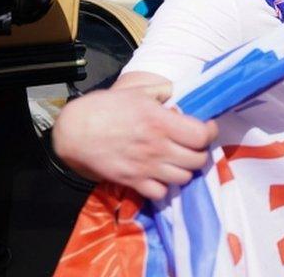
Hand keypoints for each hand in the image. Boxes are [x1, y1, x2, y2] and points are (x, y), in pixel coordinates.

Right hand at [52, 83, 218, 199]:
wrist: (74, 131)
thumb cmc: (105, 107)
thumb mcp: (137, 91)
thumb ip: (163, 91)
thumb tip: (179, 96)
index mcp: (160, 121)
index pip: (202, 135)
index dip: (209, 132)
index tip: (206, 128)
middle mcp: (157, 147)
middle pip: (198, 160)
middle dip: (200, 152)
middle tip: (193, 145)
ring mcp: (146, 167)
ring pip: (183, 178)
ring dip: (185, 169)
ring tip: (179, 160)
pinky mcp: (133, 181)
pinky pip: (161, 193)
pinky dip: (165, 186)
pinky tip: (161, 174)